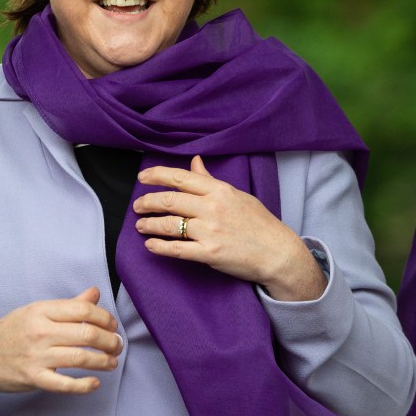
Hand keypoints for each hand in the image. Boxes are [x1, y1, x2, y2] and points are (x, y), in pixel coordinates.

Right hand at [0, 287, 122, 411]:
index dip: (104, 317)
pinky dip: (84, 385)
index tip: (112, 325)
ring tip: (112, 362)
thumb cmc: (11, 332)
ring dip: (103, 361)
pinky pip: (64, 385)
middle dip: (110, 341)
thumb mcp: (37, 312)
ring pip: (80, 358)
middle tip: (117, 345)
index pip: (82, 309)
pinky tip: (95, 383)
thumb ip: (69, 305)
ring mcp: (36, 356)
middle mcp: (39, 332)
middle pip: (86, 334)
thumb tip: (95, 292)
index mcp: (41, 311)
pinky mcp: (33, 378)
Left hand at [133, 155, 326, 301]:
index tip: (142, 179)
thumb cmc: (258, 223)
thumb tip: (194, 163)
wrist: (277, 252)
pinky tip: (150, 245)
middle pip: (169, 201)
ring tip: (140, 226)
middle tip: (137, 207)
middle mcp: (212, 208)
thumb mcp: (236, 195)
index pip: (180, 178)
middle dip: (147, 203)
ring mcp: (210, 231)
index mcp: (219, 190)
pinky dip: (159, 247)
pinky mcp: (210, 253)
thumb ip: (210, 180)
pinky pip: (177, 249)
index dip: (156, 176)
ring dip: (149, 225)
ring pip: (169, 224)